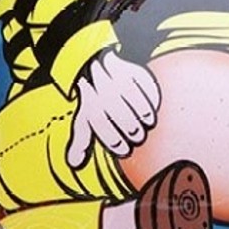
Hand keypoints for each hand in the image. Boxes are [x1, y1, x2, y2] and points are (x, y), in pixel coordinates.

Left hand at [67, 50, 160, 167]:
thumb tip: (74, 162)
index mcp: (89, 103)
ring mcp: (116, 76)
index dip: (112, 138)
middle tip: (138, 137)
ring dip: (141, 110)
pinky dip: (149, 95)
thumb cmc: (94, 101)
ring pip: (128, 92)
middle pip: (114, 107)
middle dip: (128, 125)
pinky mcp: (131, 69)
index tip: (125, 149)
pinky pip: (142, 80)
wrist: (97, 66)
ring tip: (148, 124)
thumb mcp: (86, 119)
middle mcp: (100, 88)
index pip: (98, 121)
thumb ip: (82, 140)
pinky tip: (153, 107)